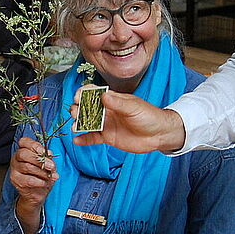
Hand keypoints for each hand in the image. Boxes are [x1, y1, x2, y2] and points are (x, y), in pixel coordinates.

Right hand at [9, 137, 57, 233]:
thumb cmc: (42, 176)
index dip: (34, 145)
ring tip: (51, 176)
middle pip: (24, 154)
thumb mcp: (48, 165)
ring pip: (27, 167)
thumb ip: (48, 158)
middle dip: (39, 160)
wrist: (37, 193)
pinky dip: (39, 181)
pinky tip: (45, 183)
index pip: (24, 142)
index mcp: (24, 150)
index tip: (44, 151)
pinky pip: (28, 180)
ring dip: (42, 172)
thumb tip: (49, 153)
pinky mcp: (15, 180)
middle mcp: (16, 158)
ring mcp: (14, 169)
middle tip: (51, 166)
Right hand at [70, 89, 186, 152]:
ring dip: (78, 123)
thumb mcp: (134, 107)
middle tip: (75, 112)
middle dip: (78, 109)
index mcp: (112, 99)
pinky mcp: (108, 137)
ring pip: (87, 123)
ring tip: (75, 127)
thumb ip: (118, 103)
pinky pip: (93, 138)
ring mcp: (106, 124)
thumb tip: (103, 95)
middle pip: (86, 108)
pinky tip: (76, 140)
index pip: (93, 93)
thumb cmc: (149, 116)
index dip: (83, 93)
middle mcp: (107, 111)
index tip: (78, 97)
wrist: (159, 134)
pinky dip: (84, 139)